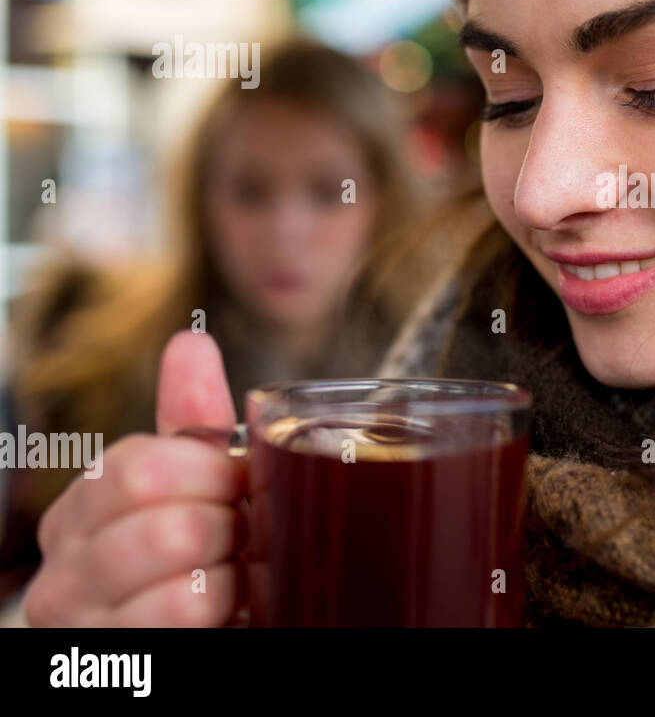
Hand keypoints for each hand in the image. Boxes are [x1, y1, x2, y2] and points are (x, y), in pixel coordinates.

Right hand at [24, 331, 246, 625]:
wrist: (198, 638)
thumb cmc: (195, 561)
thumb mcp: (194, 489)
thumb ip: (190, 423)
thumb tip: (189, 341)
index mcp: (82, 510)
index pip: (136, 466)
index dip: (209, 471)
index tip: (240, 484)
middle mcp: (65, 568)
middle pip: (157, 513)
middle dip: (226, 518)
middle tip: (246, 530)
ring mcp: (82, 622)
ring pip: (171, 559)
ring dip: (231, 561)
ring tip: (241, 569)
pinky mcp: (115, 658)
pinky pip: (178, 615)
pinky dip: (223, 603)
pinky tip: (233, 605)